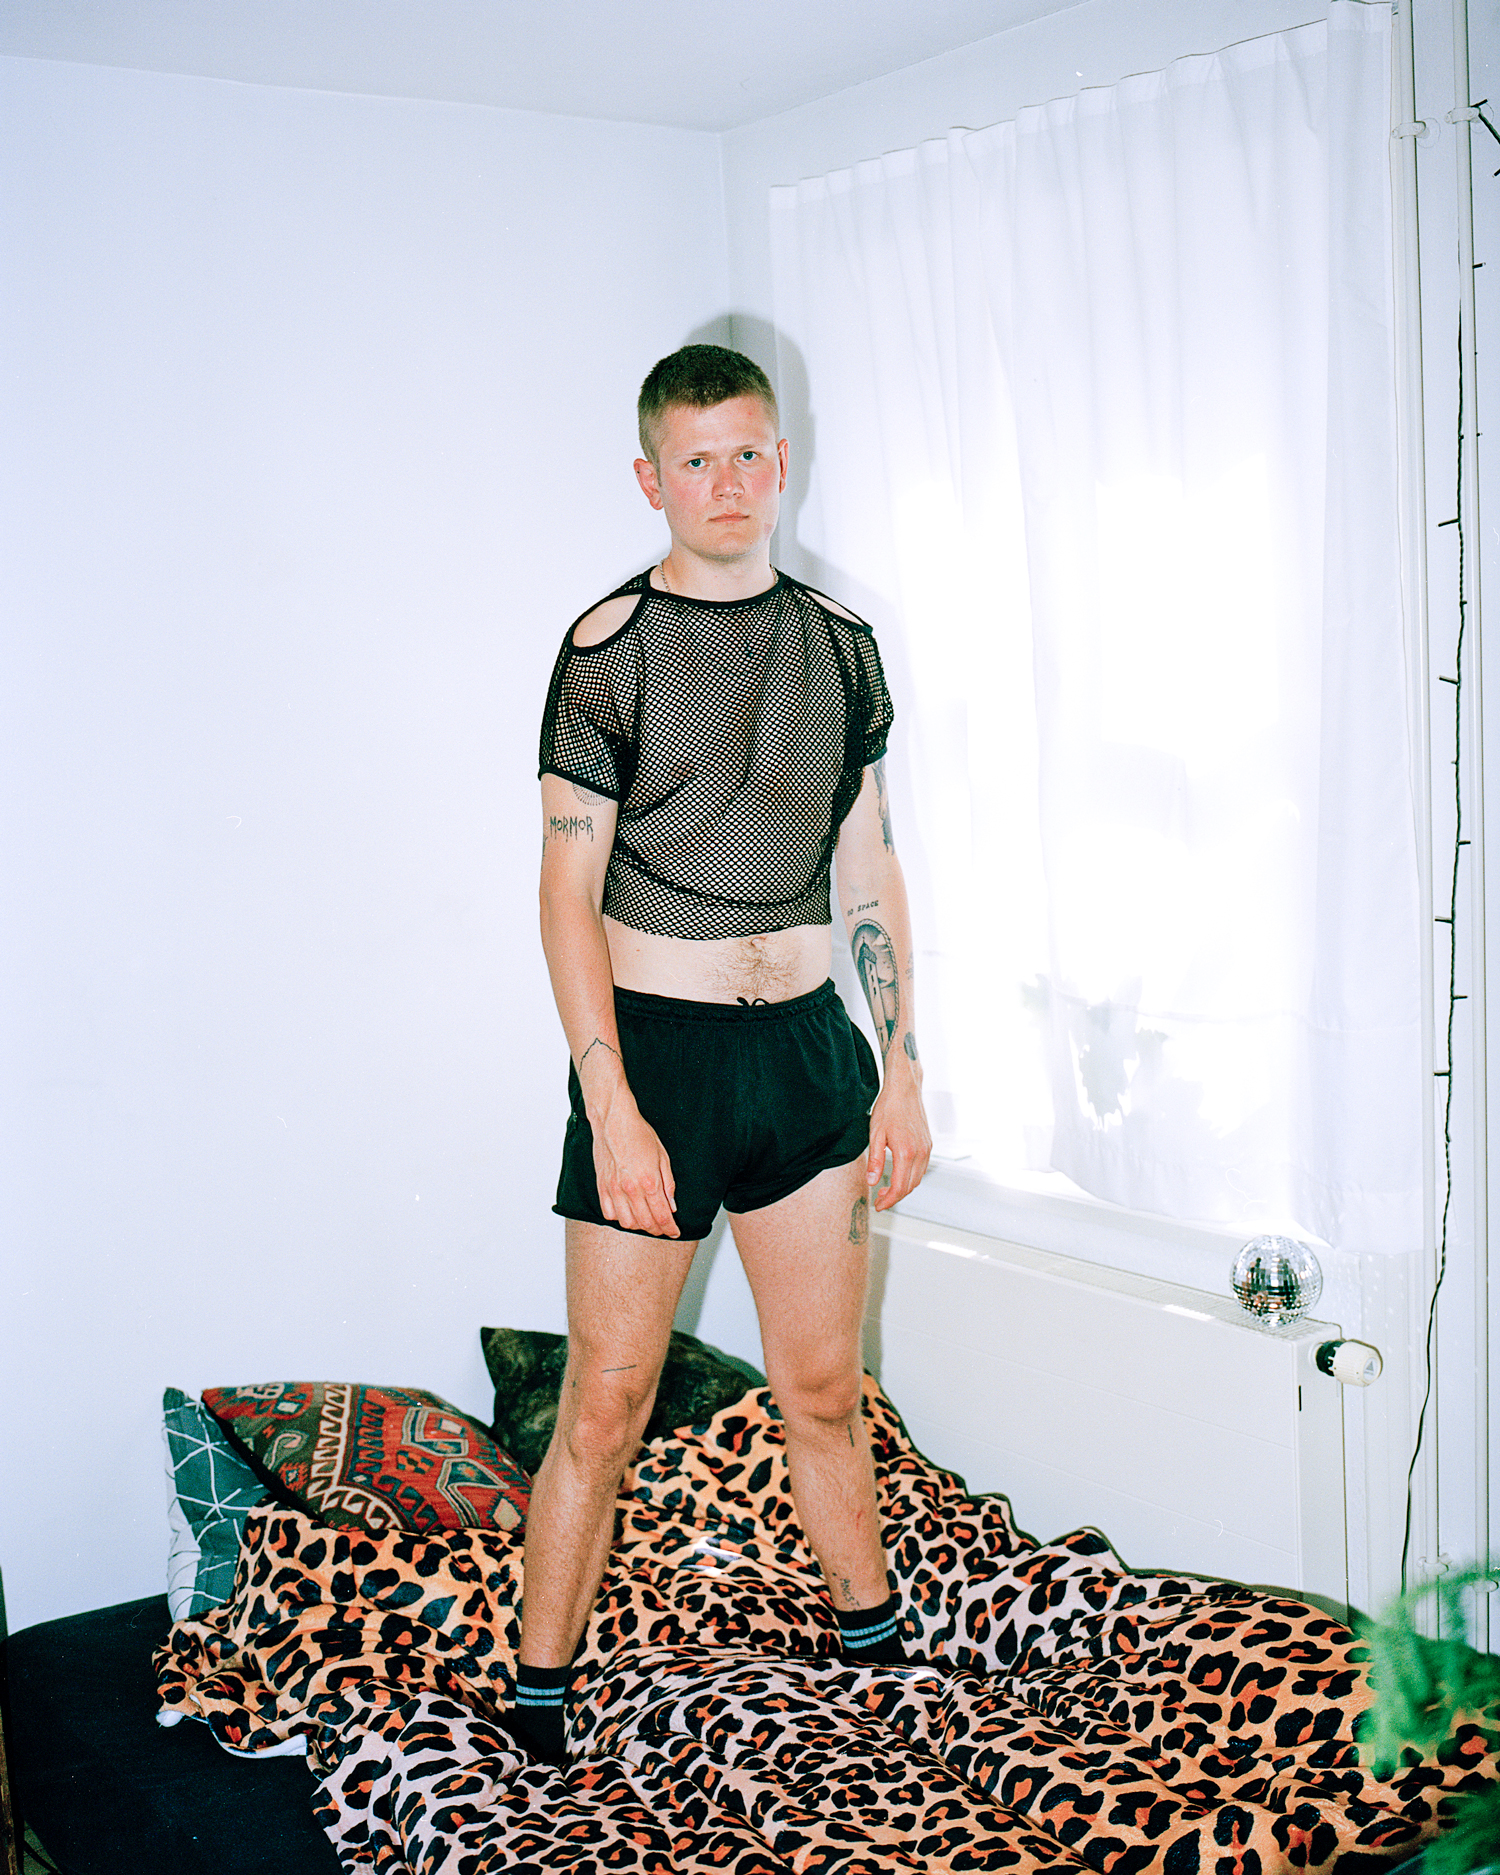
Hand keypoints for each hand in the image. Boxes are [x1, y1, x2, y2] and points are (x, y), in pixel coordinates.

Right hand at [590, 1089, 679, 1236]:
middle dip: (658, 1230)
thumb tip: (672, 1205)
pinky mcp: (602, 1186)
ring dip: (639, 1226)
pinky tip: (627, 1212)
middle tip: (664, 1228)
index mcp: (649, 1181)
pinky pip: (609, 1213)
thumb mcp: (663, 1156)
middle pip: (646, 1222)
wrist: (614, 1121)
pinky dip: (619, 1218)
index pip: (662, 1215)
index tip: (674, 1232)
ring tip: (647, 1220)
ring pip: (627, 1222)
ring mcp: (614, 1189)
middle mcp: (631, 1188)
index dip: (670, 1228)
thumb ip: (668, 1183)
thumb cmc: (639, 1134)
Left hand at [865, 1065, 931, 1211]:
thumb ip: (875, 1160)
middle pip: (910, 1187)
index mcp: (906, 1152)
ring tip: (885, 1188)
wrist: (905, 1089)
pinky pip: (921, 1168)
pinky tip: (897, 1174)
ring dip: (903, 1188)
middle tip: (879, 1198)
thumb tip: (872, 1181)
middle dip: (894, 1197)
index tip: (878, 1205)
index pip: (900, 1187)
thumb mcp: (875, 1134)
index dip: (889, 1200)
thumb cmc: (888, 1108)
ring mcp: (927, 1149)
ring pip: (917, 1179)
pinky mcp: (928, 1144)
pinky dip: (910, 1177)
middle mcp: (921, 1153)